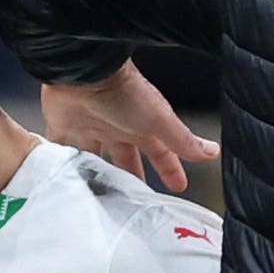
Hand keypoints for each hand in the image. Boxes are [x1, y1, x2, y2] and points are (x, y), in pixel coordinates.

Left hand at [39, 63, 215, 192]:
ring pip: (93, 157)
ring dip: (95, 175)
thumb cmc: (125, 92)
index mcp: (141, 126)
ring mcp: (88, 126)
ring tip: (95, 197)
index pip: (159, 152)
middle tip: (135, 200)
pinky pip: (59, 150)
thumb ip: (183, 140)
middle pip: (125, 159)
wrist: (84, 72)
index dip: (169, 168)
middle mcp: (116, 127)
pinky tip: (60, 178)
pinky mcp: (62, 127)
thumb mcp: (160, 121)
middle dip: (132, 177)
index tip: (178, 186)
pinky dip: (59, 163)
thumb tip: (214, 151)